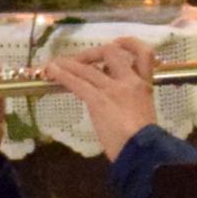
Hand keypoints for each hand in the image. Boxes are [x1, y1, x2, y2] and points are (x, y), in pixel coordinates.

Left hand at [38, 37, 162, 159]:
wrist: (142, 153)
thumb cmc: (144, 142)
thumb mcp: (143, 115)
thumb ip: (130, 103)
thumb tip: (114, 103)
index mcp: (144, 86)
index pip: (145, 53)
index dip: (130, 44)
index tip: (117, 44)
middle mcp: (130, 82)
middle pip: (111, 53)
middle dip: (93, 53)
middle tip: (80, 60)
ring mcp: (113, 89)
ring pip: (88, 68)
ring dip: (70, 64)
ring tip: (55, 64)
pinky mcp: (98, 100)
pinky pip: (77, 83)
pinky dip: (62, 75)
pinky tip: (52, 73)